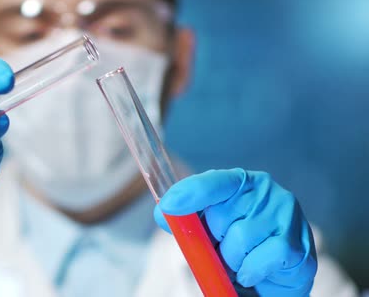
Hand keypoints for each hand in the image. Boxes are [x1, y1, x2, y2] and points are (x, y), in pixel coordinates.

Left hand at [153, 168, 316, 295]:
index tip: (168, 206)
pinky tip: (252, 272)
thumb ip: (187, 221)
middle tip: (223, 247)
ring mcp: (287, 215)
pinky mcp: (299, 244)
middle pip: (221, 215)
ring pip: (240, 239)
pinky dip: (250, 271)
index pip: (215, 181)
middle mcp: (267, 191)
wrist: (269, 281)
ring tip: (239, 261)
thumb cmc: (235, 250)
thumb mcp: (207, 232)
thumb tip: (163, 213)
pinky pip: (262, 259)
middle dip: (215, 239)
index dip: (190, 193)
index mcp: (241, 182)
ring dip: (232, 259)